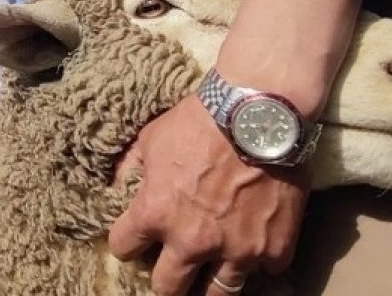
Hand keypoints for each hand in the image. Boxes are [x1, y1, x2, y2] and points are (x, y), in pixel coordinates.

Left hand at [109, 96, 309, 295]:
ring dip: (210, 284)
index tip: (134, 240)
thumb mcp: (151, 137)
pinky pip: (265, 272)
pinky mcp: (274, 248)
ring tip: (210, 276)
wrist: (258, 113)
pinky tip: (255, 246)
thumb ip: (131, 168)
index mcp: (156, 214)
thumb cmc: (200, 121)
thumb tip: (116, 186)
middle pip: (167, 289)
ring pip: (218, 295)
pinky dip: (260, 261)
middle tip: (171, 270)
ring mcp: (236, 250)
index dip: (127, 243)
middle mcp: (192, 241)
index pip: (123, 249)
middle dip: (165, 280)